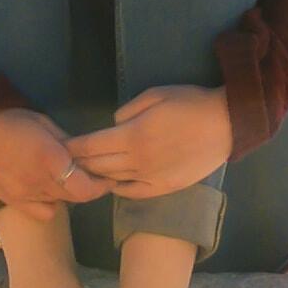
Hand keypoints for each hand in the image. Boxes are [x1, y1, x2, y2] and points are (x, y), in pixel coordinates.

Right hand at [0, 108, 106, 209]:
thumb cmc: (8, 120)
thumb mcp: (43, 123)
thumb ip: (67, 142)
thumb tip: (87, 154)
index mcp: (49, 158)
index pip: (86, 187)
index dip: (101, 185)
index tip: (108, 176)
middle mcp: (38, 182)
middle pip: (76, 196)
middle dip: (88, 186)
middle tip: (92, 174)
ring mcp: (24, 195)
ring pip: (61, 203)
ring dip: (69, 193)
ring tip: (65, 176)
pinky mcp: (13, 202)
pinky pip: (43, 212)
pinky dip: (51, 203)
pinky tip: (46, 188)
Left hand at [68, 84, 232, 200]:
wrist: (226, 124)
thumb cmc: (190, 103)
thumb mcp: (155, 95)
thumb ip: (128, 110)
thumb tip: (113, 124)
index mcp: (133, 135)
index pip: (92, 145)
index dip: (73, 148)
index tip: (61, 147)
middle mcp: (138, 160)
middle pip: (98, 165)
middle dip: (79, 163)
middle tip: (65, 162)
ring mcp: (151, 177)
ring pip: (113, 179)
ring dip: (96, 176)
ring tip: (83, 173)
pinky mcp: (164, 188)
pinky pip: (133, 192)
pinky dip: (118, 188)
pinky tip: (112, 183)